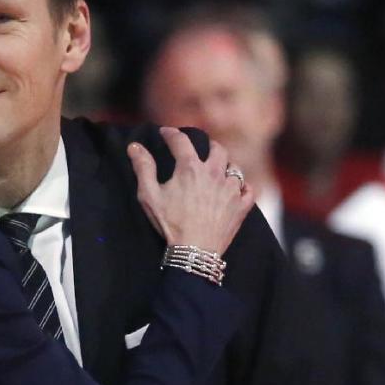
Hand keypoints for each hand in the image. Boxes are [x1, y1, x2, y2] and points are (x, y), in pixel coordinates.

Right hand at [127, 128, 254, 256]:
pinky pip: (249, 190)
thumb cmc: (171, 224)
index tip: (165, 133)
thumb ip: (143, 168)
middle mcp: (214, 173)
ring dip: (226, 166)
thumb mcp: (149, 196)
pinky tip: (237, 189)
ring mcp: (231, 190)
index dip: (171, 134)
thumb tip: (134, 146)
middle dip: (207, 144)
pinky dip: (243, 187)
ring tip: (219, 170)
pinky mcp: (241, 207)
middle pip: (217, 148)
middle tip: (200, 148)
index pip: (181, 141)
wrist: (194, 251)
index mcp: (190, 168)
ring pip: (234, 168)